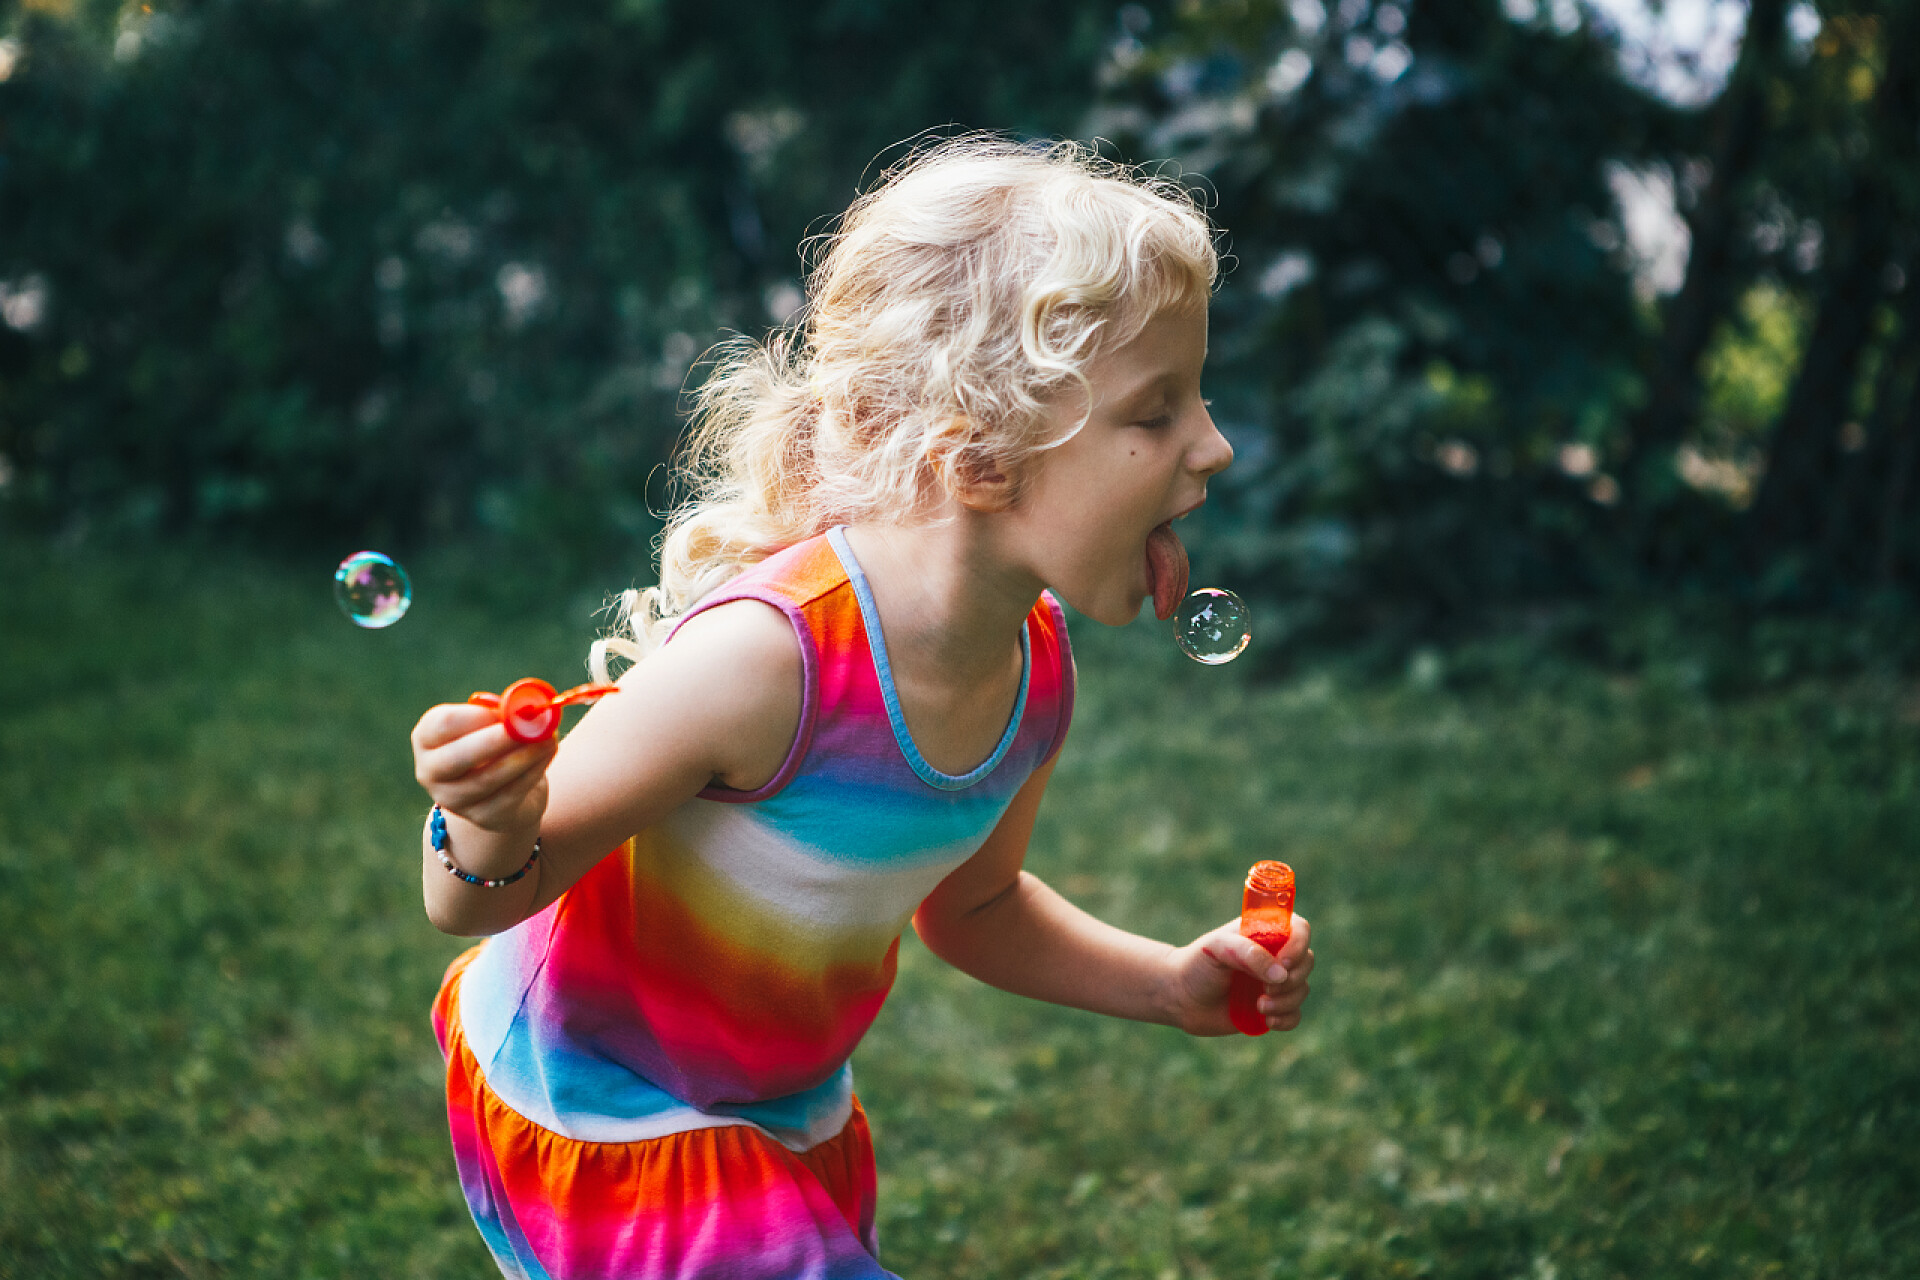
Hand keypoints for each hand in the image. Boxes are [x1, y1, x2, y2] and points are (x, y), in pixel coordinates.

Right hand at [410, 702, 556, 837]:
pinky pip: (510, 795)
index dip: (476, 716)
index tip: (507, 709)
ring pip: (487, 780)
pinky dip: (533, 772)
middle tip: (528, 726)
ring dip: (523, 757)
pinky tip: (547, 754)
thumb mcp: (493, 722)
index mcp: (427, 738)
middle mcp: (431, 771)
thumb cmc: (496, 744)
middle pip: (457, 757)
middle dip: (496, 740)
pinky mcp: (482, 817)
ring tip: (548, 738)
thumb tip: (525, 708)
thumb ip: (505, 713)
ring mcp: (454, 799)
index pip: (442, 725)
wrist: (503, 790)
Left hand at [1165, 914, 1313, 1036]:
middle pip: (1307, 961)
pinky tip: (1267, 1021)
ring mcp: (1274, 982)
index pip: (1299, 930)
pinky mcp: (1272, 1007)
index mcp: (1264, 932)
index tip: (1282, 964)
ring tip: (1259, 1007)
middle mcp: (1274, 955)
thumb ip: (1248, 954)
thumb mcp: (1217, 949)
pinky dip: (1287, 1019)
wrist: (1181, 997)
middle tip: (1265, 990)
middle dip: (1292, 980)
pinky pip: (1295, 1014)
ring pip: (1302, 989)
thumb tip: (1281, 974)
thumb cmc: (1196, 965)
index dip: (1298, 946)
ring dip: (1286, 1002)